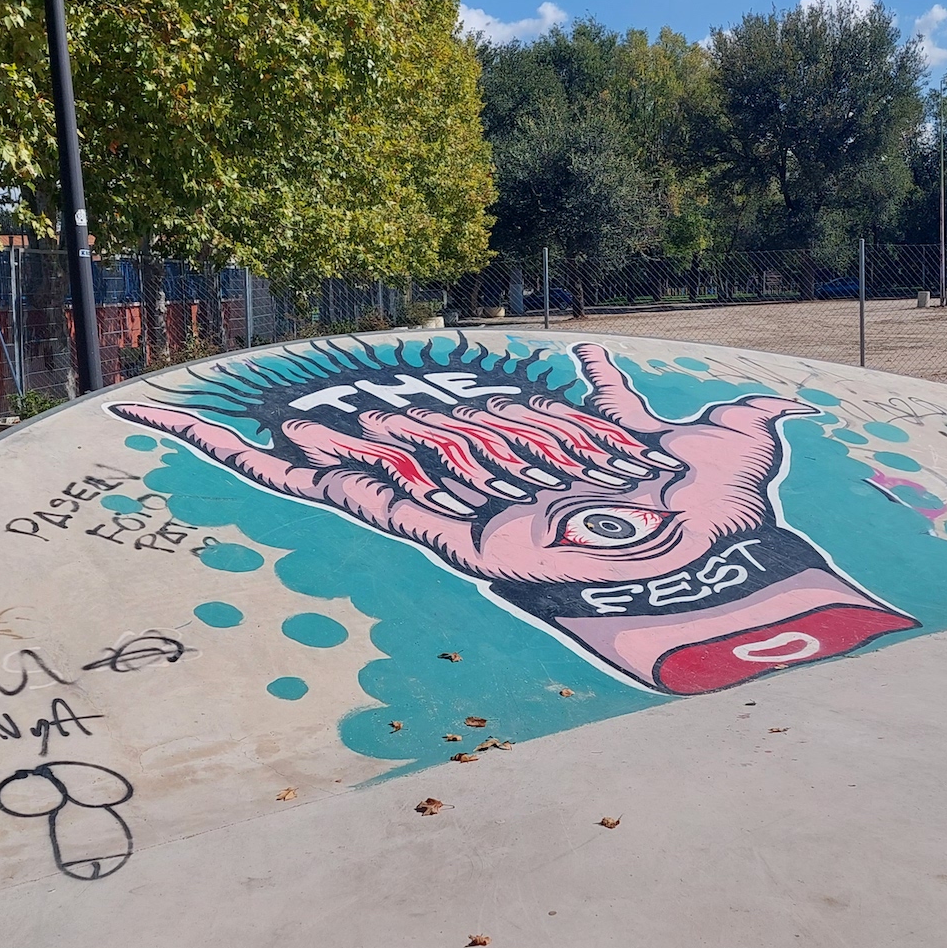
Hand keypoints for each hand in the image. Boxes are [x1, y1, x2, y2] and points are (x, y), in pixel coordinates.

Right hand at [109, 343, 812, 586]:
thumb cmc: (726, 518)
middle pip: (401, 448)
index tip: (403, 384)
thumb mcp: (729, 451)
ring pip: (355, 470)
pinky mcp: (435, 537)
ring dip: (290, 447)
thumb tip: (749, 404)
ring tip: (197, 418)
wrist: (716, 563)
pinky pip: (345, 503)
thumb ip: (732, 429)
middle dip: (346, 426)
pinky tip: (218, 446)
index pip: (479, 423)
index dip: (442, 401)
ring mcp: (457, 512)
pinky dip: (278, 473)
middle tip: (283, 397)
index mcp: (549, 464)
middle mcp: (494, 491)